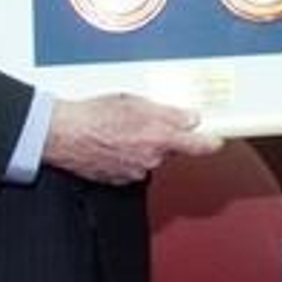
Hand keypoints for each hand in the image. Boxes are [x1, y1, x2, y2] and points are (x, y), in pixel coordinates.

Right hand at [43, 93, 222, 184]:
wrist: (64, 134)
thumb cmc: (94, 115)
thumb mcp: (136, 102)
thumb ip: (168, 113)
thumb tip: (190, 119)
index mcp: (159, 137)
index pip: (198, 146)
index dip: (211, 142)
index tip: (218, 140)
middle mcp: (151, 159)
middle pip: (171, 149)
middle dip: (164, 137)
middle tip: (143, 122)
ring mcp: (135, 171)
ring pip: (150, 158)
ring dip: (143, 147)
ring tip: (121, 131)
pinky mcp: (119, 180)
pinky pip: (132, 167)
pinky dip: (127, 157)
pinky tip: (112, 144)